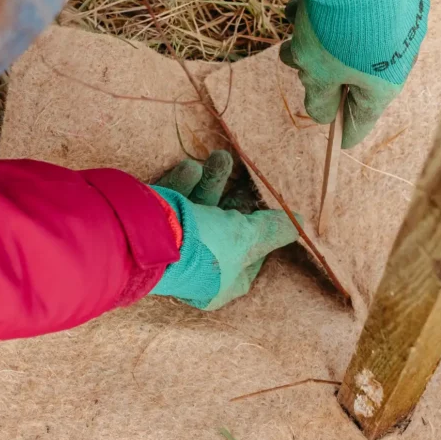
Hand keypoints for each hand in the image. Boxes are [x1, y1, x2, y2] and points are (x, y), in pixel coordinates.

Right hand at [149, 151, 299, 310]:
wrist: (142, 236)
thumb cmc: (203, 246)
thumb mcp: (246, 237)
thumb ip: (272, 229)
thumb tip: (298, 225)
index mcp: (221, 283)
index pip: (251, 260)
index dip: (262, 234)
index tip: (270, 210)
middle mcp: (198, 267)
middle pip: (226, 229)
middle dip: (236, 197)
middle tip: (247, 173)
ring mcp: (175, 245)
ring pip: (201, 210)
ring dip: (212, 182)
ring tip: (220, 156)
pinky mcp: (155, 224)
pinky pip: (175, 202)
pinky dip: (184, 184)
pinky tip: (191, 167)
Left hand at [280, 0, 428, 147]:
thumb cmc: (336, 29)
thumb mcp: (317, 70)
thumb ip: (318, 97)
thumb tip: (321, 115)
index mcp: (383, 86)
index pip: (363, 119)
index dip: (346, 131)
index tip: (340, 143)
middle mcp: (398, 58)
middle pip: (352, 76)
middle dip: (318, 70)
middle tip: (293, 60)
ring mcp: (400, 24)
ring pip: (352, 43)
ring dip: (318, 39)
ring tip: (294, 27)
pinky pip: (361, 13)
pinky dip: (332, 14)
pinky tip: (303, 4)